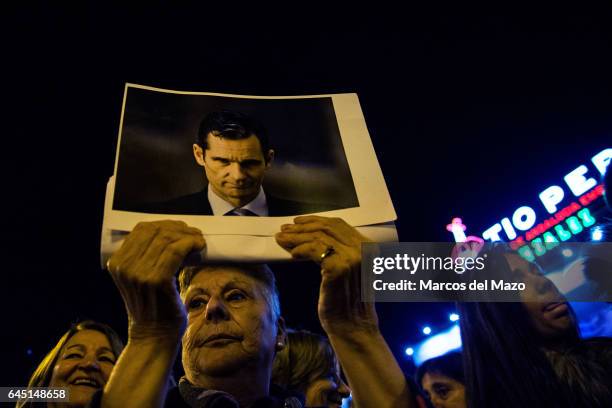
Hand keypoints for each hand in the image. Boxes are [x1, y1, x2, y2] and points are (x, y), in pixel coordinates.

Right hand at [106, 220, 205, 339]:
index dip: (165, 224)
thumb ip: (146, 258)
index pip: (142, 229)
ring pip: (168, 239)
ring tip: (199, 242)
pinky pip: (176, 251)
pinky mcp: (156, 281)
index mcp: (117, 263)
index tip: (182, 229)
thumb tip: (173, 232)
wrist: (153, 337)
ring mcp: (139, 274)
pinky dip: (191, 245)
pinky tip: (199, 248)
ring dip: (188, 236)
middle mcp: (124, 267)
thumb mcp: (141, 279)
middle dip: (179, 229)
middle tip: (195, 235)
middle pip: (155, 231)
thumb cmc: (154, 307)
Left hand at [275, 216, 377, 333]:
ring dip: (296, 237)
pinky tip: (293, 254)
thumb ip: (336, 251)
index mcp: (367, 247)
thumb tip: (307, 235)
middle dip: (302, 228)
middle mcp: (363, 249)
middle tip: (284, 230)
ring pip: (318, 237)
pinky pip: (314, 250)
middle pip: (327, 228)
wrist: (353, 326)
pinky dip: (300, 249)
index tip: (298, 222)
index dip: (315, 220)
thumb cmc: (347, 301)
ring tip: (282, 240)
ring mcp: (352, 257)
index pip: (338, 225)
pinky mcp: (338, 267)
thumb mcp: (346, 270)